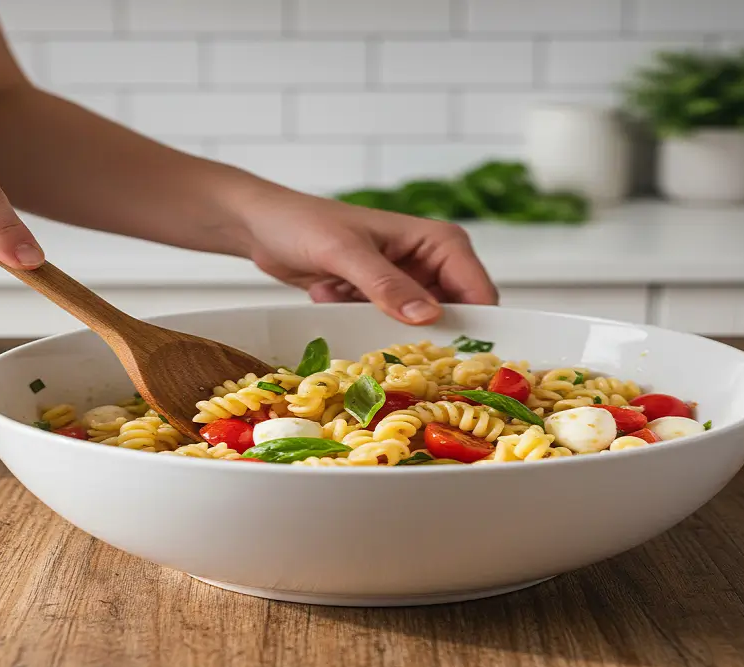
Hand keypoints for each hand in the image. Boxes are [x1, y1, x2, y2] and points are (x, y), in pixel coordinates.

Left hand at [239, 186, 497, 324]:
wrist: (264, 226)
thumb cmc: (305, 224)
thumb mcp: (345, 253)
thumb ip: (386, 285)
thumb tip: (429, 317)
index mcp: (440, 242)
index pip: (479, 292)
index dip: (478, 329)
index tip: (460, 365)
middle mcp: (432, 263)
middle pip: (455, 318)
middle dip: (426, 337)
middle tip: (390, 346)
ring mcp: (408, 284)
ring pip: (420, 328)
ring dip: (383, 328)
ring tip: (344, 300)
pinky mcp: (382, 301)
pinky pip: (389, 328)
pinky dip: (361, 323)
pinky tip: (328, 292)